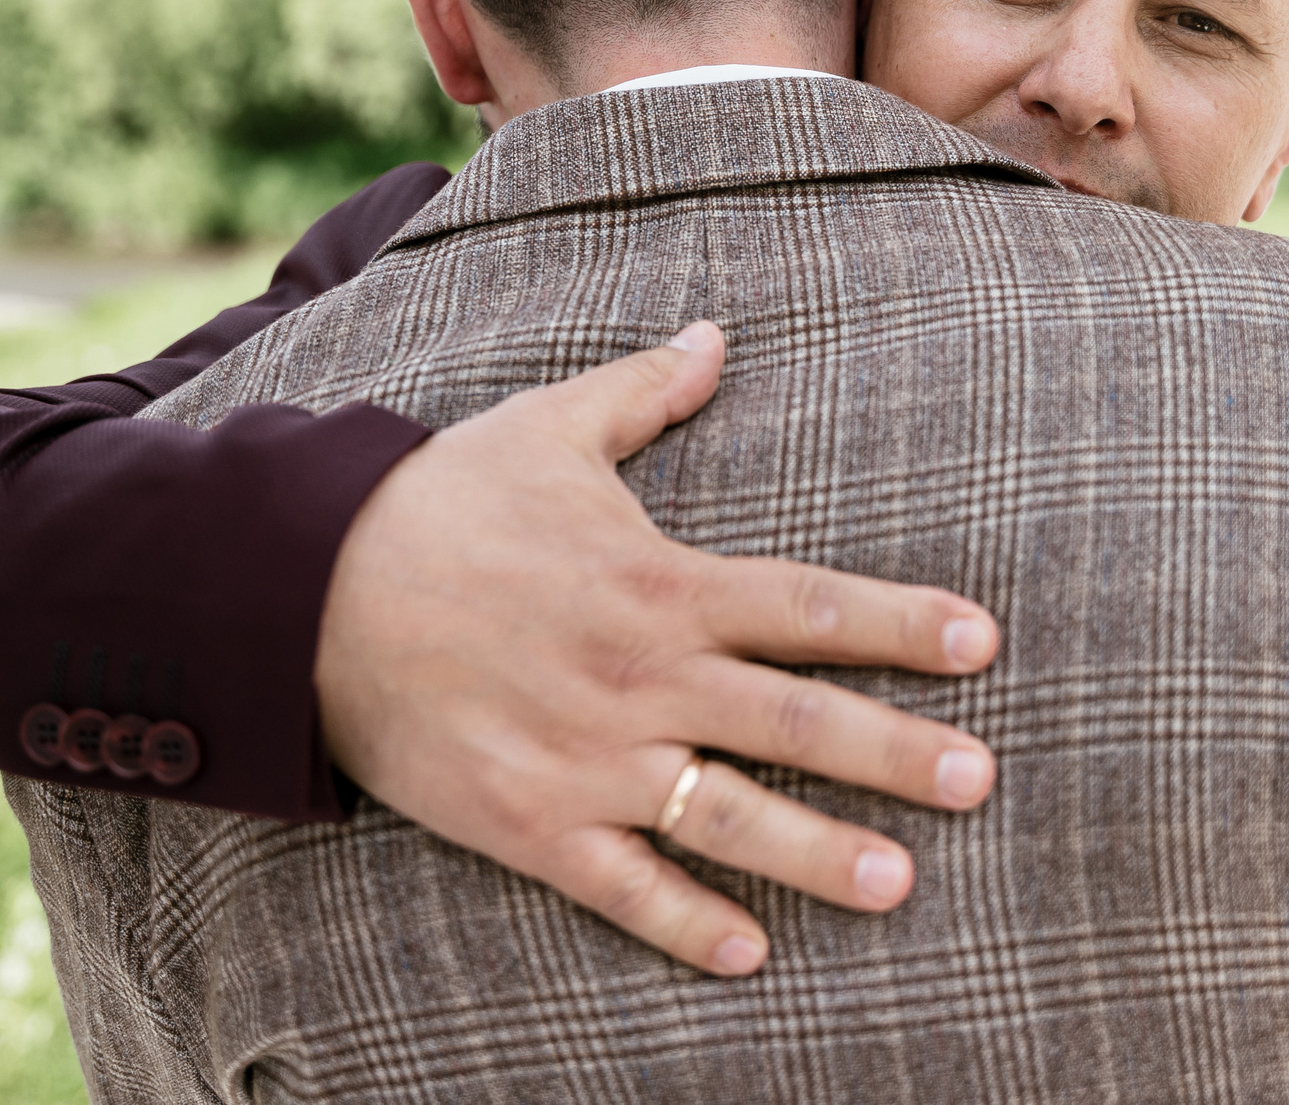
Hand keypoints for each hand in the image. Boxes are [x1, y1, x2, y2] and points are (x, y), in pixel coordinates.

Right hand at [315, 320, 1000, 976]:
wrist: (307, 588)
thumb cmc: (440, 501)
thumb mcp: (550, 427)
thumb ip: (648, 391)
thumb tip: (718, 335)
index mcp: (660, 581)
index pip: (807, 605)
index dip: (900, 623)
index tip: (982, 643)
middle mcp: (641, 675)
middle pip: (794, 720)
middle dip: (895, 751)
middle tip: (982, 781)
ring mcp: (588, 757)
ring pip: (726, 815)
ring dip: (818, 851)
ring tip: (901, 882)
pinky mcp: (527, 820)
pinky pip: (621, 883)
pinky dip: (684, 921)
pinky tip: (750, 953)